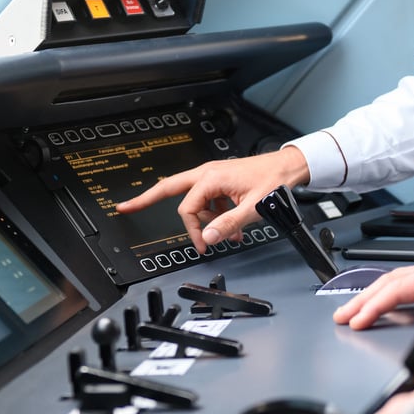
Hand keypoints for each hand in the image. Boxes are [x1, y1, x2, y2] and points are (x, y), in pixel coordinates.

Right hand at [116, 146, 310, 252]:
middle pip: (169, 189)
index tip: (204, 245)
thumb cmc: (273, 182)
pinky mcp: (221, 182)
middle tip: (125, 207)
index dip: (194, 231)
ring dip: (204, 221)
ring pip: (195, 201)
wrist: (288, 168)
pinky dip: (216, 216)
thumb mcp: (252, 209)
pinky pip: (210, 202)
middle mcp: (207, 174)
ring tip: (225, 235)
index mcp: (210, 178)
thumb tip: (209, 238)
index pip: (188, 209)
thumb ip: (229, 225)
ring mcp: (213, 177)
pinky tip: (233, 229)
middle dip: (146, 199)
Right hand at [333, 254, 413, 329]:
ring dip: (371, 295)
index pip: (400, 289)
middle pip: (389, 282)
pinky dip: (387, 294)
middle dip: (362, 298)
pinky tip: (383, 304)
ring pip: (395, 282)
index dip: (376, 305)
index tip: (358, 320)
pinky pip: (406, 286)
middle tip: (341, 316)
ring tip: (352, 310)